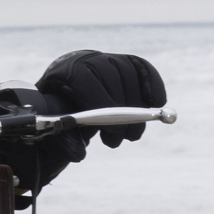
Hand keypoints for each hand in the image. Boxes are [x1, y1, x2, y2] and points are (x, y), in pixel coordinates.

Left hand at [0, 51, 164, 203]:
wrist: (67, 90)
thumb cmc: (62, 110)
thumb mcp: (57, 124)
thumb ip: (66, 138)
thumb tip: (78, 154)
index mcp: (64, 72)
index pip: (86, 81)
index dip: (103, 104)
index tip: (113, 130)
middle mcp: (86, 60)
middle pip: (112, 78)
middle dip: (123, 111)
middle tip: (125, 138)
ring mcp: (107, 58)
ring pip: (130, 75)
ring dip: (138, 107)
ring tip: (132, 134)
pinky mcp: (124, 61)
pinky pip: (143, 67)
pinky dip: (153, 84)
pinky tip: (156, 102)